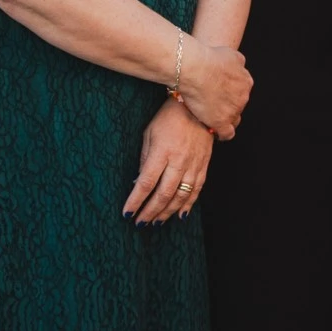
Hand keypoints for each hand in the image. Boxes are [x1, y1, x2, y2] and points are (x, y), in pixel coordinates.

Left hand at [125, 98, 214, 223]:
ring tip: (156, 222)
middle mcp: (179, 161)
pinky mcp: (204, 166)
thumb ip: (145, 158)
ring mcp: (193, 165)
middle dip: (150, 211)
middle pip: (163, 193)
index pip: (146, 182)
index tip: (127, 212)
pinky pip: (197, 190)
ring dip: (167, 212)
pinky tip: (180, 215)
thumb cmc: (169, 118)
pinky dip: (188, 205)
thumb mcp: (149, 133)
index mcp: (162, 152)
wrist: (198, 108)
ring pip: (181, 196)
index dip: (136, 200)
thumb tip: (139, 182)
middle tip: (140, 222)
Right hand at [175, 40, 251, 138]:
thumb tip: (239, 65)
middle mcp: (243, 97)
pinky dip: (222, 134)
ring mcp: (233, 111)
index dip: (231, 94)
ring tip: (211, 117)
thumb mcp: (230, 53)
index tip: (221, 94)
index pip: (241, 92)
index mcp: (246, 82)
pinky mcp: (221, 123)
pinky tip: (215, 131)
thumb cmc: (209, 59)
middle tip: (212, 103)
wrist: (196, 69)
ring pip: (233, 119)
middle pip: (238, 105)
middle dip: (227, 105)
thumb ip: (237, 62)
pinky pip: (227, 134)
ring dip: (224, 118)